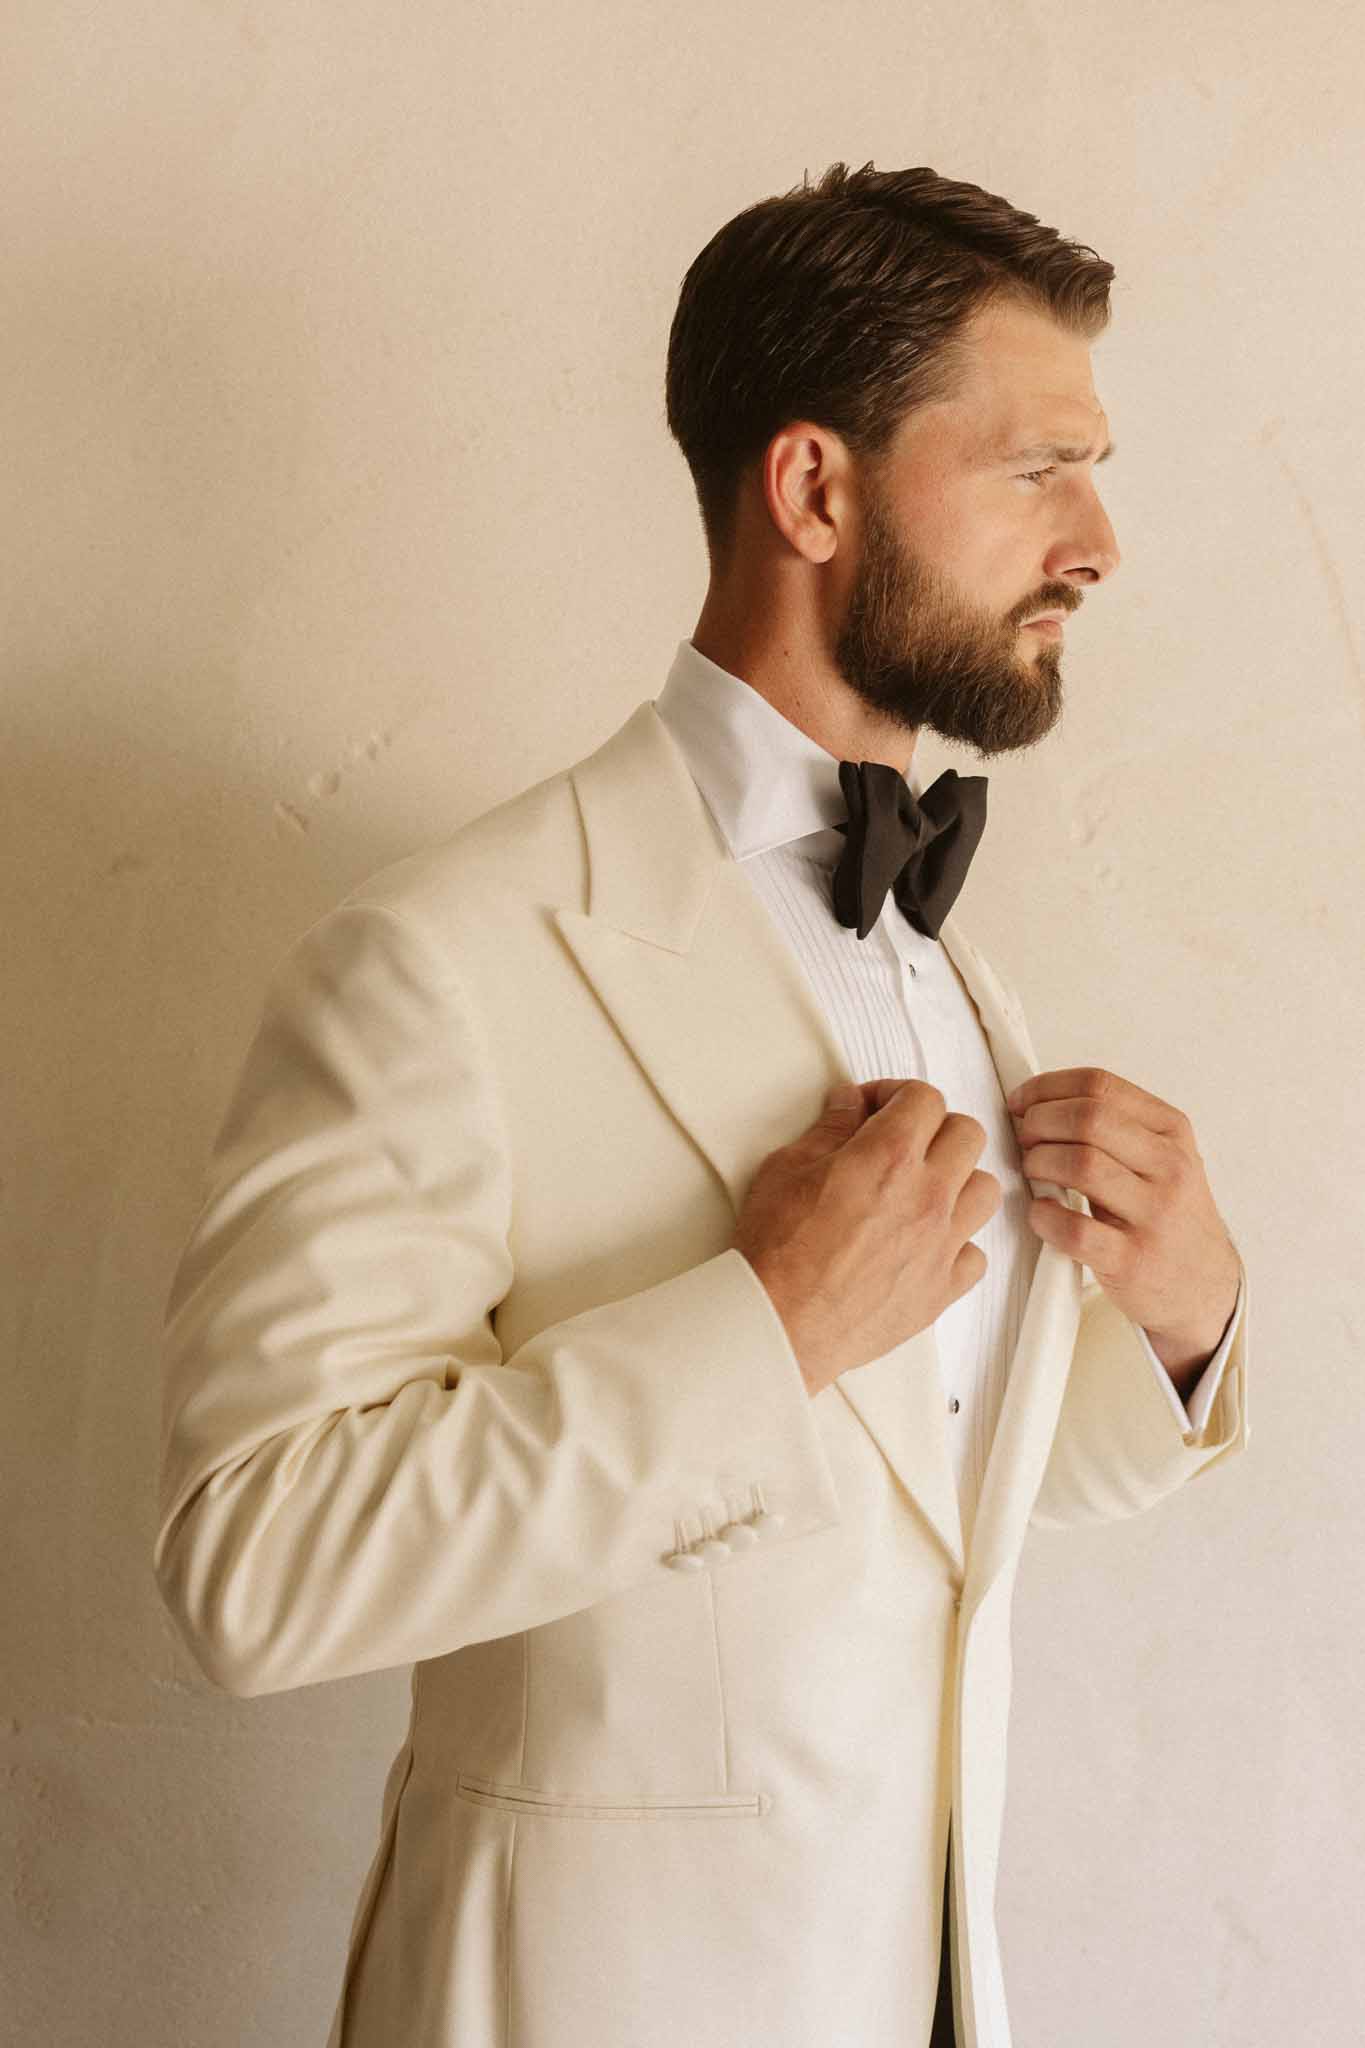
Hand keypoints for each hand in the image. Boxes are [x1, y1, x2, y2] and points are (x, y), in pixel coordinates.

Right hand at [730, 1078, 1002, 1397]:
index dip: (897, 1094)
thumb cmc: (778, 1251)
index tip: (877, 1107)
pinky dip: (958, 1244)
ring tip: (924, 1190)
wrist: (781, 1321)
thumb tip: (849, 1105)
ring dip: (959, 1181)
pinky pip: (977, 1254)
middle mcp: (927, 1195)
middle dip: (934, 1128)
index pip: (924, 1098)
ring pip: (986, 1189)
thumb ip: (829, 1130)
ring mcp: (941, 1243)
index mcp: (889, 1156)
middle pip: (967, 1134)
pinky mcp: (942, 1288)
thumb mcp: (787, 1168)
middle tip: (902, 1142)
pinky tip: (926, 1244)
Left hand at [1006, 1067, 1240, 1369]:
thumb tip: (1037, 1103)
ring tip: (1034, 1173)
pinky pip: (1075, 1229)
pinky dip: (1044, 1216)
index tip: (1021, 1102)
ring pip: (1081, 1164)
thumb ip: (1113, 1127)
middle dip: (1040, 1122)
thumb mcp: (1159, 1157)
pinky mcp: (1133, 1260)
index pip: (1100, 1085)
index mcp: (1171, 1131)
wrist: (1204, 1283)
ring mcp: (1154, 1214)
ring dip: (1039, 1163)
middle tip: (1024, 1139)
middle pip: (1088, 1118)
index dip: (1047, 1088)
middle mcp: (1170, 1167)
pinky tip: (1041, 1213)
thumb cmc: (1167, 1213)